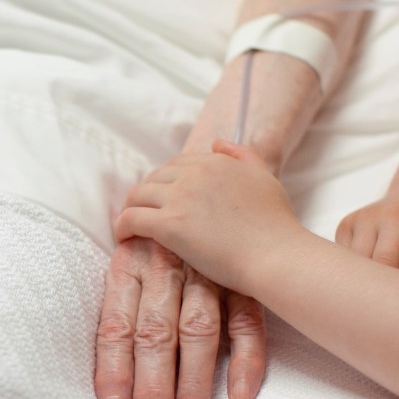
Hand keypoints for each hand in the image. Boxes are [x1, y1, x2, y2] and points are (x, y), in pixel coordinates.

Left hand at [94, 236, 267, 398]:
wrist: (210, 184)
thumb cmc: (158, 238)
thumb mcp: (129, 260)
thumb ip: (118, 307)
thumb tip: (104, 369)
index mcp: (129, 266)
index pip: (116, 327)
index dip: (114, 371)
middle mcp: (166, 269)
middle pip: (155, 334)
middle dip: (153, 386)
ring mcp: (208, 274)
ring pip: (199, 331)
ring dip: (194, 381)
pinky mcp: (243, 279)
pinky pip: (247, 322)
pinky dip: (246, 360)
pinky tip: (239, 396)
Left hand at [112, 141, 301, 294]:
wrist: (276, 256)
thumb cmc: (276, 225)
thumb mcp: (265, 178)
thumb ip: (243, 155)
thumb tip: (216, 142)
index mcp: (215, 162)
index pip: (176, 164)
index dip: (166, 181)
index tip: (164, 198)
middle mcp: (194, 174)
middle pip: (154, 178)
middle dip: (146, 194)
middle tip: (144, 212)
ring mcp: (179, 198)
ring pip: (137, 196)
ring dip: (130, 208)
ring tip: (130, 225)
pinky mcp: (168, 225)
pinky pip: (131, 219)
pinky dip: (121, 227)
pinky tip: (124, 238)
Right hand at [335, 197, 398, 287]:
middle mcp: (396, 215)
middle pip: (382, 266)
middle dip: (388, 289)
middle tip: (396, 302)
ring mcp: (368, 217)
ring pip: (358, 264)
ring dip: (368, 281)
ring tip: (384, 286)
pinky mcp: (349, 223)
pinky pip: (343, 258)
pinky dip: (354, 271)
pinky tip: (370, 270)